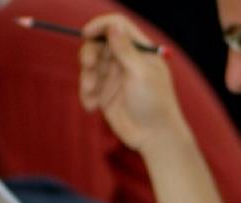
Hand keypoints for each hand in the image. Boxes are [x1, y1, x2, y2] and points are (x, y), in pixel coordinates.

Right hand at [78, 14, 188, 150]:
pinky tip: (92, 107)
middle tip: (88, 65)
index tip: (87, 34)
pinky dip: (85, 94)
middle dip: (90, 53)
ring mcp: (114, 77)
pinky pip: (87, 85)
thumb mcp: (141, 74)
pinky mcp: (104, 93)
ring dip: (86, 76)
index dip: (100, 25)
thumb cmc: (154, 104)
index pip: (118, 26)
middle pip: (98, 44)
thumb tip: (113, 26)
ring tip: (91, 93)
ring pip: (90, 65)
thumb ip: (126, 50)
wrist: (155, 138)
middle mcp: (126, 60)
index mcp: (140, 51)